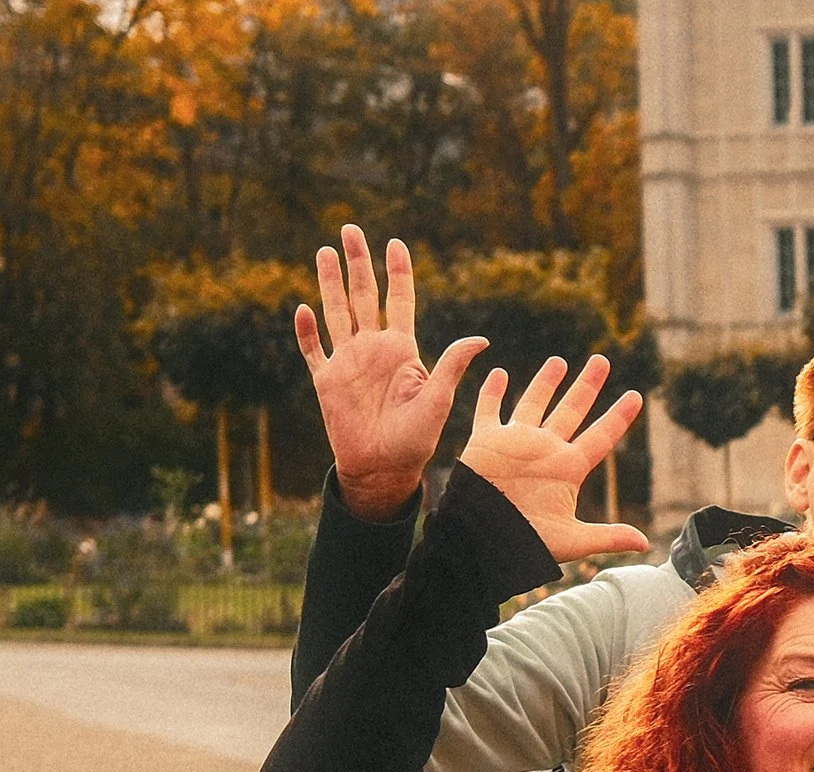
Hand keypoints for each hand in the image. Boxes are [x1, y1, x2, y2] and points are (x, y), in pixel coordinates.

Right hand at [296, 226, 487, 520]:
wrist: (384, 470)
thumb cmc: (416, 440)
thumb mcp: (439, 400)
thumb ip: (452, 365)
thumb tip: (481, 339)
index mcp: (401, 350)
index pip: (399, 300)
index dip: (397, 272)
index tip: (395, 242)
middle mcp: (373, 349)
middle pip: (363, 296)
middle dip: (357, 262)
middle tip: (350, 228)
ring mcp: (348, 362)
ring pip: (336, 313)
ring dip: (330, 283)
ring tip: (325, 251)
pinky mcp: (327, 381)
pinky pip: (313, 350)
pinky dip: (306, 331)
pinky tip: (302, 308)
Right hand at [458, 359, 648, 564]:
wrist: (485, 539)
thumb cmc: (528, 541)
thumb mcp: (572, 539)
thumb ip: (608, 537)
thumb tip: (645, 544)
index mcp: (568, 468)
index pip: (602, 436)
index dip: (619, 417)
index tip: (636, 396)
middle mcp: (546, 450)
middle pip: (572, 409)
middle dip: (587, 385)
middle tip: (601, 360)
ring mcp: (517, 443)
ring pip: (534, 403)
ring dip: (545, 382)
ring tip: (559, 362)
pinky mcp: (487, 441)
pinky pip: (490, 410)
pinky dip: (492, 392)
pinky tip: (499, 373)